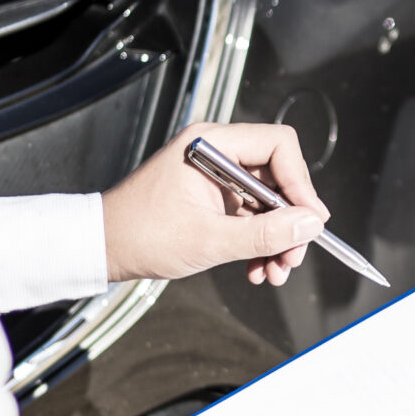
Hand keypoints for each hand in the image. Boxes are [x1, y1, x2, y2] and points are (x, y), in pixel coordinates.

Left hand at [102, 123, 330, 284]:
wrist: (104, 247)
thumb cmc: (141, 235)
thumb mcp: (210, 239)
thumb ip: (265, 233)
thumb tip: (309, 225)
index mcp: (211, 144)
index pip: (278, 146)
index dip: (301, 183)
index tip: (311, 220)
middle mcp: (216, 152)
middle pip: (278, 177)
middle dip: (290, 222)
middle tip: (293, 257)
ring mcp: (215, 175)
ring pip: (267, 202)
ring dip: (276, 238)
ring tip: (276, 271)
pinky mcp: (212, 197)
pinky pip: (250, 215)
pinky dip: (258, 241)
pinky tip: (257, 268)